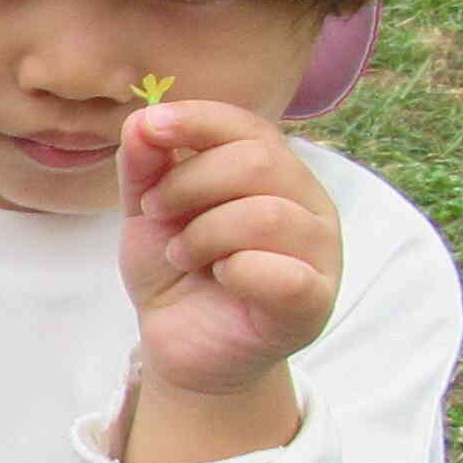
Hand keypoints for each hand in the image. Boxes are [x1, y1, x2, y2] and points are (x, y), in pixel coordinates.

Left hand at [117, 100, 340, 396]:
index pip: (248, 126)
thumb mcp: (149, 212)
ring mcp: (319, 252)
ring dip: (204, 234)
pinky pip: (285, 275)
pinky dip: (237, 271)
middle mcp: (307, 203)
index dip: (198, 120)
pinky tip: (220, 278)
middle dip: (188, 184)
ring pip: (266, 214)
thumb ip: (146, 165)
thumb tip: (142, 118)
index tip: (150, 128)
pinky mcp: (314, 303)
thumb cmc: (177, 270)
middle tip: (156, 212)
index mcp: (276, 171)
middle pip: (257, 162)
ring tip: (182, 255)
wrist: (180, 344)